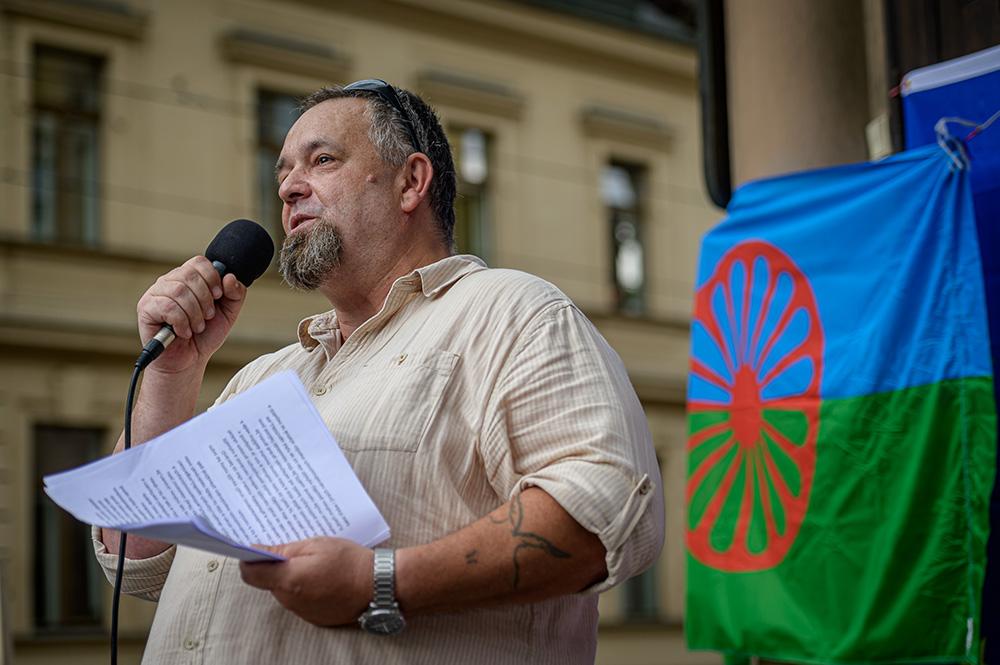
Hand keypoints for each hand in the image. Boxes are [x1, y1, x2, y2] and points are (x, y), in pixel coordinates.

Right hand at [136, 256, 246, 372]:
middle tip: (207, 317)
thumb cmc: (204, 335)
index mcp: (188, 279)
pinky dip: (181, 322)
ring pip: (178, 290)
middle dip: (205, 299)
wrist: (188, 361)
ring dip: (194, 313)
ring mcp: (156, 293)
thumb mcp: (228, 313)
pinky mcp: (146, 308)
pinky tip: (183, 331)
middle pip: (189, 275)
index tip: (218, 296)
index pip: (198, 262)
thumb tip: (229, 277)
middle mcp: (170, 282)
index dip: (212, 277)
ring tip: (196, 327)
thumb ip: (235, 294)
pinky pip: (167, 306)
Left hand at [240, 538, 373, 626]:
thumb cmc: (349, 561)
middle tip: (295, 548)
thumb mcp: (317, 545)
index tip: (254, 547)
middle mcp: (291, 601)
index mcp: (288, 580)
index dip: (248, 559)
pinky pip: (301, 600)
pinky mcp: (316, 617)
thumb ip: (284, 550)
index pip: (251, 573)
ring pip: (286, 591)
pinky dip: (306, 588)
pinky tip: (324, 576)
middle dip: (277, 566)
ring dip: (293, 577)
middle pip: (269, 582)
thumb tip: (258, 551)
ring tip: (316, 561)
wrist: (379, 586)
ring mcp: (303, 612)